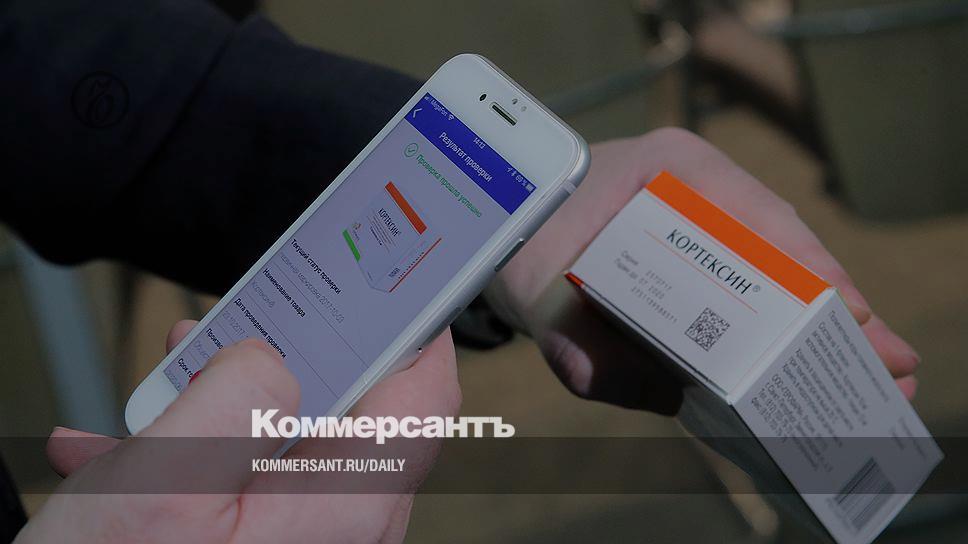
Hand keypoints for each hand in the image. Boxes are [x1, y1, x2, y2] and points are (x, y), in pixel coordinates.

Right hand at [18, 321, 459, 543]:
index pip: (424, 397)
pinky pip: (261, 477)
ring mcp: (312, 536)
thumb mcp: (164, 482)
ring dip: (236, 403)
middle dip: (293, 359)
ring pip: (299, 438)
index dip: (415, 331)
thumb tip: (272, 355)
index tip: (387, 288)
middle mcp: (347, 525)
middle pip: (356, 408)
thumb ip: (235, 402)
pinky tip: (136, 451)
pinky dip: (209, 454)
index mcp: (344, 503)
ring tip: (170, 389)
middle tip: (238, 332)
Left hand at [487, 128, 918, 412]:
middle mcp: (695, 183)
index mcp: (665, 170)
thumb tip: (641, 390)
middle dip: (835, 305)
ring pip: (776, 263)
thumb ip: (578, 348)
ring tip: (869, 370)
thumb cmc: (523, 246)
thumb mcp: (539, 297)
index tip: (847, 310)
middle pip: (781, 242)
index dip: (805, 264)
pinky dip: (780, 319)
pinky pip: (751, 279)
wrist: (506, 225)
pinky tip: (807, 360)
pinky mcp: (701, 244)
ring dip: (819, 319)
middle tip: (890, 360)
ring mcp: (704, 210)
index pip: (751, 212)